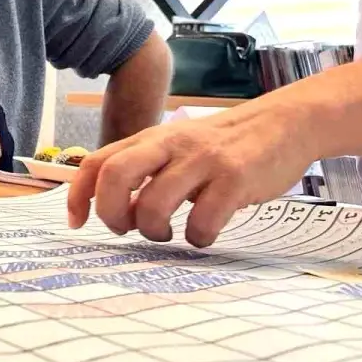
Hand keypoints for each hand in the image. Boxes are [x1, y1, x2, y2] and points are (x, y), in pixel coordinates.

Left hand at [66, 102, 316, 246]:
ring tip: (168, 233)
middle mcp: (170, 145)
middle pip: (115, 175)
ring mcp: (202, 160)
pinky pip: (201, 222)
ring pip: (153, 204)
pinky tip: (204, 234)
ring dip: (153, 231)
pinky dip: (197, 238)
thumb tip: (115, 212)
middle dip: (110, 212)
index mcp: (150, 139)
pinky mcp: (235, 178)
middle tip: (125, 229)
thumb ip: (145, 172)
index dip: (78, 195)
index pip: (97, 162)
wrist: (284, 124)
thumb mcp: (176, 148)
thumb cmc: (221, 146)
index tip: (77, 223)